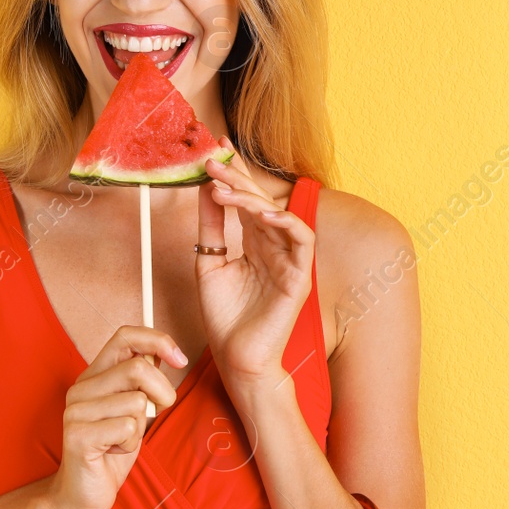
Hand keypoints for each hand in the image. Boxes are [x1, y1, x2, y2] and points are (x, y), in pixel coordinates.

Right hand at [45, 325, 187, 508]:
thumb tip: (167, 352)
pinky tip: (114, 451)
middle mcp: (81, 387)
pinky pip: (128, 427)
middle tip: (154, 414)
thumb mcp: (134, 408)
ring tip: (123, 439)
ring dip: (141, 426)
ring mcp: (76, 410)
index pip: (125, 335)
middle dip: (161, 393)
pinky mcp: (78, 434)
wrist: (82, 493)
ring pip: (136, 401)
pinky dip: (132, 443)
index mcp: (94, 375)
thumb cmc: (113, 449)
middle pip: (139, 368)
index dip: (158, 340)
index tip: (180, 359)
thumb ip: (143, 381)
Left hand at [196, 138, 315, 390]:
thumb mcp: (209, 263)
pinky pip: (302, 240)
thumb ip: (210, 227)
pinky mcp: (301, 278)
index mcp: (256, 243)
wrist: (236, 359)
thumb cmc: (225, 318)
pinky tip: (262, 214)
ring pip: (280, 216)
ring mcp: (290, 261)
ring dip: (253, 198)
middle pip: (262, 202)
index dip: (235, 174)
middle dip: (238, 179)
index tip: (215, 150)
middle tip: (213, 162)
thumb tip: (206, 187)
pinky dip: (285, 222)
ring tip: (224, 190)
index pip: (248, 201)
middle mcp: (275, 247)